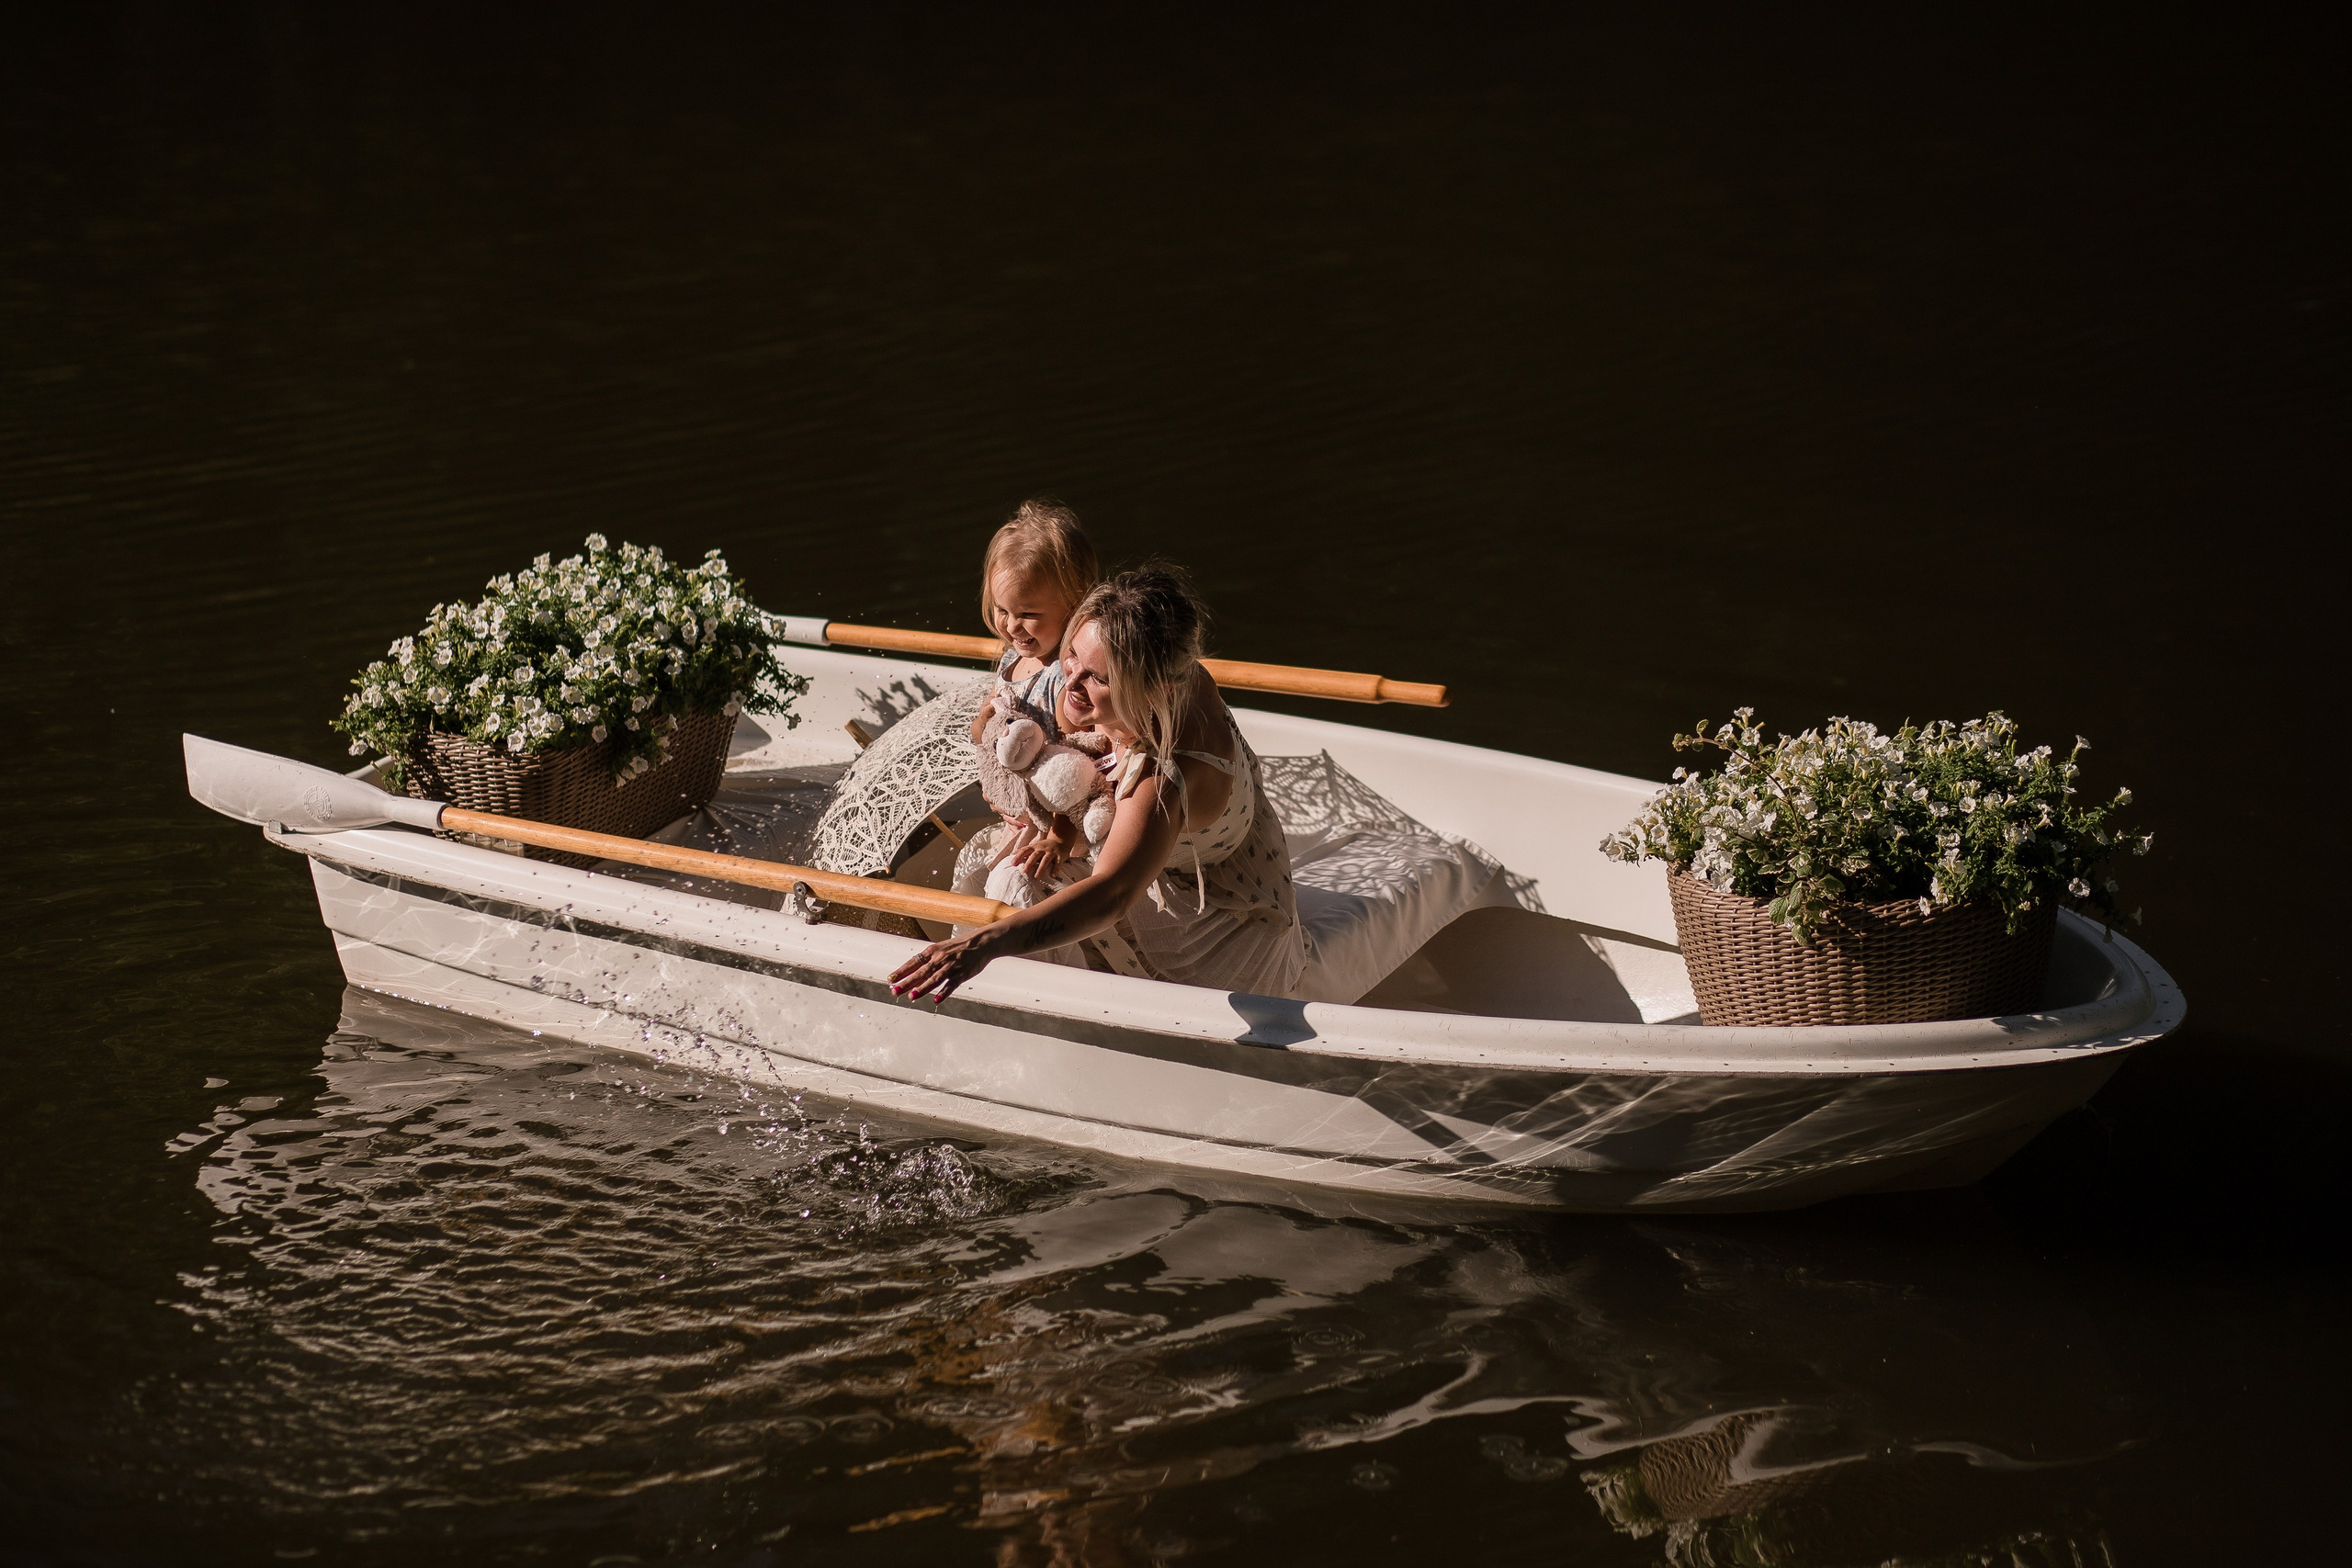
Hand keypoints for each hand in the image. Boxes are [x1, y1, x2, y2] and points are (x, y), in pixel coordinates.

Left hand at [889, 923, 1005, 1004]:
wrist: (982, 942)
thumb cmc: (960, 946)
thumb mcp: (942, 948)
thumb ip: (928, 960)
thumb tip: (913, 970)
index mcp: (933, 951)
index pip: (913, 962)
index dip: (901, 971)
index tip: (890, 979)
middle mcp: (940, 958)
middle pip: (921, 972)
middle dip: (907, 982)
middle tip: (895, 990)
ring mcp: (951, 967)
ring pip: (934, 979)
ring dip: (922, 988)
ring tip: (911, 996)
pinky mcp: (962, 974)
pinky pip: (951, 985)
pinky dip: (943, 993)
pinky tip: (936, 1000)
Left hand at [1012, 815, 1077, 879]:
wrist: (1061, 841)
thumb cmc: (1044, 847)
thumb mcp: (1034, 846)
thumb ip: (1024, 851)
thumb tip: (1010, 855)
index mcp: (1034, 847)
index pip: (1025, 850)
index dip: (1018, 856)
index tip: (1012, 864)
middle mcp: (1042, 849)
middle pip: (1035, 855)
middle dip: (1029, 863)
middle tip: (1024, 871)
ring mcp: (1051, 852)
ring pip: (1046, 859)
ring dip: (1041, 868)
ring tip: (1036, 876)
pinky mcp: (1060, 856)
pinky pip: (1058, 863)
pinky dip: (1055, 869)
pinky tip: (1052, 876)